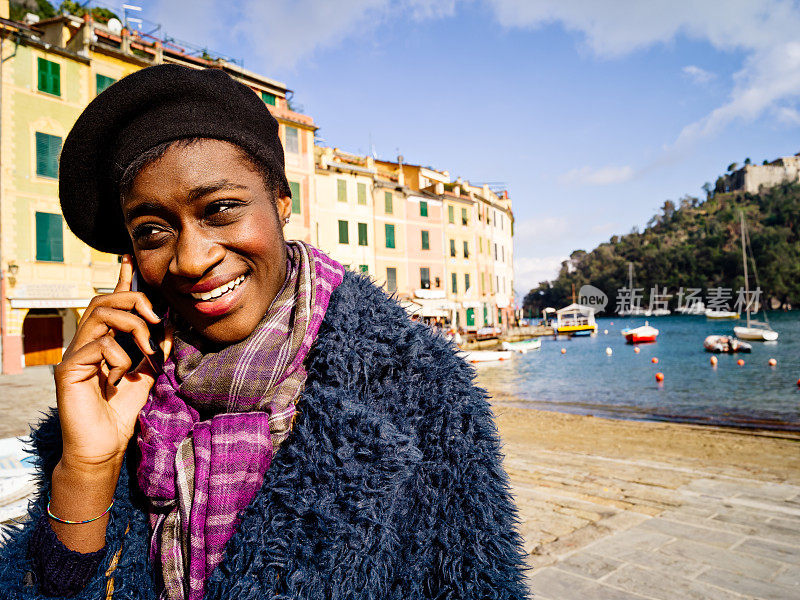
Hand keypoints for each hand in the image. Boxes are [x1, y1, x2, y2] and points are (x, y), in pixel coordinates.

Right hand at [54, 255, 162, 472]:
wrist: (105, 445)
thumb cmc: (122, 410)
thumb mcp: (147, 373)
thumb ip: (154, 347)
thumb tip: (168, 322)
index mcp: (102, 341)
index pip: (110, 304)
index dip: (120, 282)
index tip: (130, 261)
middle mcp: (85, 342)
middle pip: (103, 300)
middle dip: (133, 299)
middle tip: (155, 318)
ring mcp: (74, 354)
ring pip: (99, 313)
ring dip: (131, 325)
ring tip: (146, 349)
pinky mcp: (69, 368)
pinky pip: (97, 344)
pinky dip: (119, 355)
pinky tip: (121, 375)